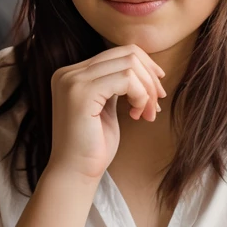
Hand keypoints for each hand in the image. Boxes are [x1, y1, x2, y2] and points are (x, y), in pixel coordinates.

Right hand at [48, 45, 165, 181]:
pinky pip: (126, 79)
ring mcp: (72, 80)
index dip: (145, 67)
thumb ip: (115, 85)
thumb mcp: (106, 107)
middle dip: (150, 77)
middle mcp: (69, 72)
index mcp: (73, 74)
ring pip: (129, 64)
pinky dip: (140, 95)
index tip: (157, 91)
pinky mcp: (81, 92)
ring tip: (147, 113)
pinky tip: (138, 115)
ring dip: (147, 90)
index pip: (118, 52)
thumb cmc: (93, 146)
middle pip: (126, 53)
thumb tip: (143, 67)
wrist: (75, 174)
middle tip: (157, 104)